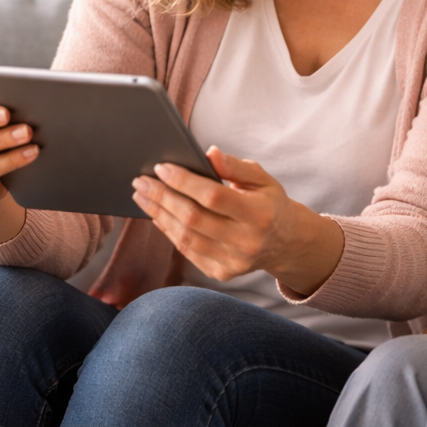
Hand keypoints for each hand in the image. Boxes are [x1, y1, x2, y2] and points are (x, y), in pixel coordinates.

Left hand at [131, 148, 343, 296]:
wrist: (285, 243)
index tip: (161, 167)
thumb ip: (235, 166)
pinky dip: (168, 231)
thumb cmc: (268, 203)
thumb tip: (208, 153)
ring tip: (142, 195)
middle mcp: (247, 242)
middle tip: (141, 180)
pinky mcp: (221, 273)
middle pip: (193, 218)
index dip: (184, 181)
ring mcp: (233, 262)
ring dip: (158, 214)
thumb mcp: (262, 179)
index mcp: (259, 214)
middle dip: (162, 197)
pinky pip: (187, 251)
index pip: (213, 196)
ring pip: (185, 238)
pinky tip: (157, 214)